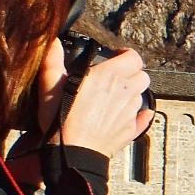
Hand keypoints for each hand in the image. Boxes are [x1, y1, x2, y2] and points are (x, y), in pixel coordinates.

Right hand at [37, 40, 153, 156]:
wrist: (73, 151)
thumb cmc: (62, 118)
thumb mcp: (51, 84)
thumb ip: (53, 60)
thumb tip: (53, 44)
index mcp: (111, 75)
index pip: (133, 57)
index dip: (126, 55)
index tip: (117, 57)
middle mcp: (126, 91)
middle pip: (142, 76)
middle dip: (132, 74)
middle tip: (117, 77)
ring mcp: (131, 111)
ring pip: (141, 96)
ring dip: (132, 94)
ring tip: (115, 97)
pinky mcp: (131, 129)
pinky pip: (144, 118)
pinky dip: (140, 115)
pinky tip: (129, 114)